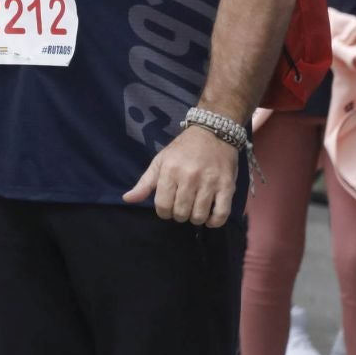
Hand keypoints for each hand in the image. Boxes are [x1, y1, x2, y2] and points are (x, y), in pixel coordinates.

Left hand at [123, 123, 237, 226]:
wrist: (212, 133)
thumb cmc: (182, 149)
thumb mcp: (160, 161)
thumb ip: (144, 183)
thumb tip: (127, 199)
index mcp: (170, 170)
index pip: (162, 205)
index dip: (163, 212)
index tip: (168, 208)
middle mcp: (189, 177)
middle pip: (181, 213)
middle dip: (179, 215)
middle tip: (182, 208)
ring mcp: (210, 182)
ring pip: (199, 215)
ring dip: (195, 218)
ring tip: (194, 211)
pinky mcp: (227, 186)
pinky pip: (221, 214)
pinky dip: (214, 222)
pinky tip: (209, 218)